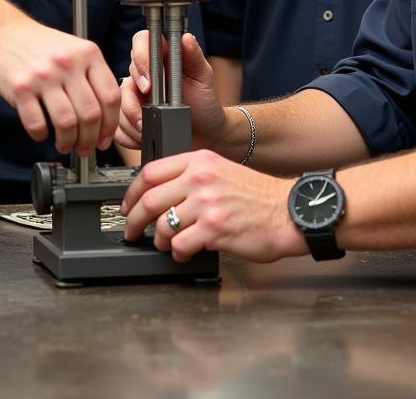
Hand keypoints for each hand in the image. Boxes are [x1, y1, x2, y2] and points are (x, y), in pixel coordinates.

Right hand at [0, 20, 120, 155]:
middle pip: (90, 114)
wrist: (6, 34)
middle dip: (90, 139)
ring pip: (66, 122)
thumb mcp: (77, 51)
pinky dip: (41, 135)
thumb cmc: (45, 47)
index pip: (110, 96)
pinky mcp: (20, 87)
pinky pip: (36, 123)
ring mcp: (43, 75)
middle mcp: (68, 63)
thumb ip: (94, 78)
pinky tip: (42, 133)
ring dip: (68, 142)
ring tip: (65, 145)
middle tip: (86, 148)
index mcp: (88, 53)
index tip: (105, 138)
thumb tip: (108, 119)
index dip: (111, 125)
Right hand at [116, 30, 227, 150]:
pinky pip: (117, 126)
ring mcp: (136, 96)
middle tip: (145, 116)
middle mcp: (145, 74)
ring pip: (117, 104)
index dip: (140, 59)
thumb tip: (186, 38)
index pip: (140, 42)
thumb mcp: (203, 78)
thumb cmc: (205, 102)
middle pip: (124, 77)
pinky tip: (143, 137)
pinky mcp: (130, 117)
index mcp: (161, 58)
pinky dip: (128, 135)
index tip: (148, 84)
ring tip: (147, 129)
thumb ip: (194, 57)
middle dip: (132, 102)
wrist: (206, 133)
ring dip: (131, 122)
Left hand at [120, 149, 305, 262]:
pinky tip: (186, 253)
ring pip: (162, 225)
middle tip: (133, 231)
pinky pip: (180, 245)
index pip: (150, 172)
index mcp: (199, 161)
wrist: (286, 212)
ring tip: (168, 244)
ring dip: (160, 240)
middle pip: (149, 199)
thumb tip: (160, 192)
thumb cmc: (257, 195)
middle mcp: (200, 178)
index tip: (128, 205)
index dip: (132, 193)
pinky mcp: (214, 229)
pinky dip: (178, 254)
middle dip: (135, 221)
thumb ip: (192, 176)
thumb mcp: (222, 171)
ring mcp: (206, 203)